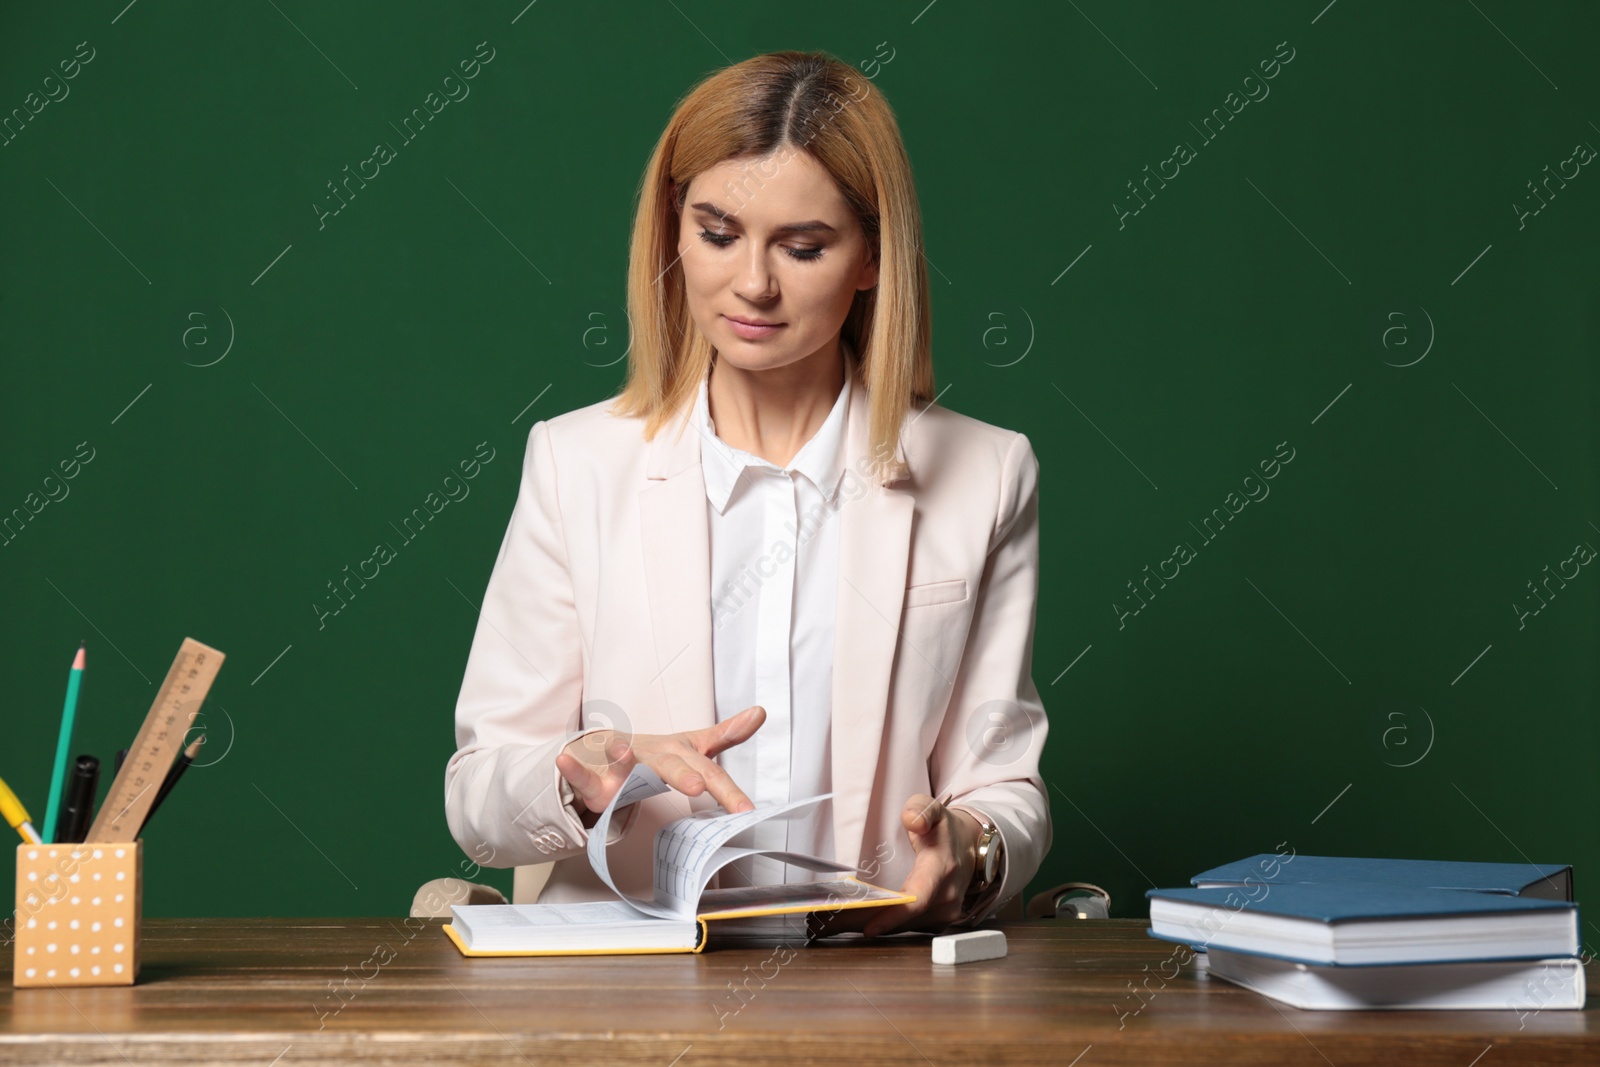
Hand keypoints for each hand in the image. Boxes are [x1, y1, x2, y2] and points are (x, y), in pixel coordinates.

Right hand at [554, 706, 764, 816]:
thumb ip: (726, 734)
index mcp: (679, 752)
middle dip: (683, 776)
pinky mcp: (594, 778)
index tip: (745, 809)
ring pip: (624, 763)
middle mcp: (652, 754)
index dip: (727, 789)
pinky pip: (582, 773)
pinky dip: (573, 767)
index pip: (708, 770)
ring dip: (622, 757)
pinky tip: (563, 760)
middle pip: (670, 766)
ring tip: (620, 752)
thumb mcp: (694, 746)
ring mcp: (621, 763)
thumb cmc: (660, 754)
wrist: (612, 751)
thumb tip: (760, 711)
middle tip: (698, 789)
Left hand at [809, 794, 982, 938]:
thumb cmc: (946, 831)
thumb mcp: (936, 810)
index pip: (918, 899)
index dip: (894, 915)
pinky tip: (854, 922)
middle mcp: (946, 897)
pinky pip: (906, 928)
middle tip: (826, 924)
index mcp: (942, 870)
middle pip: (902, 920)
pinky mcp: (936, 922)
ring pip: (901, 927)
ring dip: (868, 925)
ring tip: (831, 924)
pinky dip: (882, 926)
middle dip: (864, 922)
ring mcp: (943, 914)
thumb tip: (911, 819)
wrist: (970, 849)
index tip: (869, 926)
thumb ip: (922, 809)